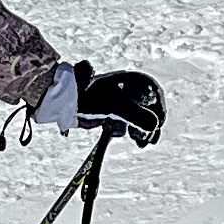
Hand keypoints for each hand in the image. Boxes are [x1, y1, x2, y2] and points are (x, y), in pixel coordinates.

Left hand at [35, 59, 164, 144]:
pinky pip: (131, 123)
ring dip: (144, 131)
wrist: (66, 102)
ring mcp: (123, 102)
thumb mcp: (115, 107)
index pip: (154, 94)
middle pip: (150, 108)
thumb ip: (136, 116)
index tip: (157, 125)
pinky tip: (135, 141)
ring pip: (142, 118)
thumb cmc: (90, 99)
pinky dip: (135, 132)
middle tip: (148, 140)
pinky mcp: (115, 113)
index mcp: (132, 81)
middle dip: (151, 124)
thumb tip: (154, 126)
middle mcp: (129, 90)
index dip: (158, 110)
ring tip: (140, 143)